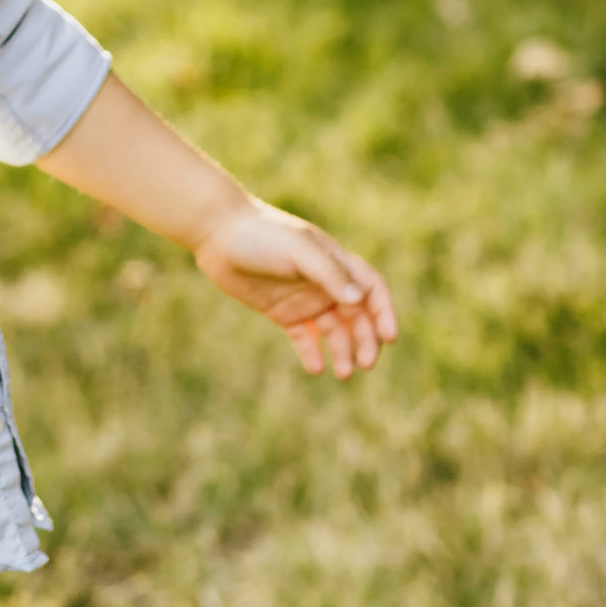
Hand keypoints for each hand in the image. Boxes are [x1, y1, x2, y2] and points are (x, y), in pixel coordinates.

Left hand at [192, 197, 396, 377]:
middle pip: (356, 315)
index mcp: (335, 262)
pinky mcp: (280, 311)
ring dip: (343, 351)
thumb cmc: (261, 235)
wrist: (217, 233)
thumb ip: (328, 274)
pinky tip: (316, 368)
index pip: (371, 290)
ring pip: (333, 330)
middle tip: (365, 364)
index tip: (389, 338)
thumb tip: (359, 299)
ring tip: (343, 373)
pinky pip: (304, 337)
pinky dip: (312, 353)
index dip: (384, 312)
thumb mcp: (298, 251)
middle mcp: (323, 282)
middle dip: (365, 340)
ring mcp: (303, 298)